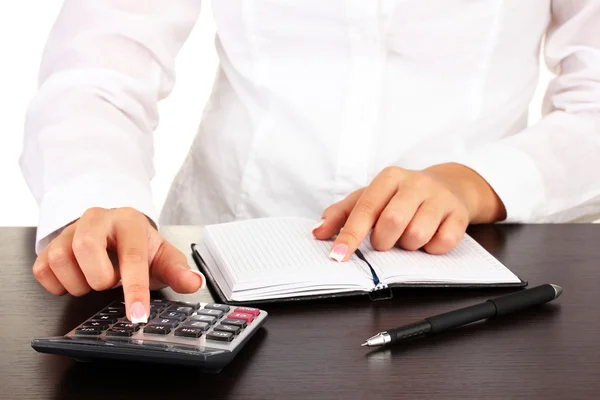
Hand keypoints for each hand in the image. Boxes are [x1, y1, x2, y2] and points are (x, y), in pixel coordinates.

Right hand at [31, 207, 202, 322]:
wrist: (114, 231)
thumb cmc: (139, 246)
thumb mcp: (162, 256)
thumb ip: (178, 271)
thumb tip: (194, 283)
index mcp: (129, 221)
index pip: (131, 256)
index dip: (135, 289)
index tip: (137, 316)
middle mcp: (96, 219)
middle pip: (85, 248)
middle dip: (99, 277)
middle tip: (110, 281)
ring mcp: (69, 230)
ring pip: (60, 259)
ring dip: (79, 283)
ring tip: (95, 279)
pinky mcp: (49, 245)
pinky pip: (42, 270)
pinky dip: (59, 285)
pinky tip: (77, 279)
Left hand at [313, 163, 505, 259]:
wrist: (450, 185)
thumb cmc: (401, 196)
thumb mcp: (370, 198)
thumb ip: (342, 213)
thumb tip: (318, 232)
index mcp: (389, 177)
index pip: (364, 209)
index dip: (350, 235)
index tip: (338, 256)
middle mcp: (415, 183)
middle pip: (392, 222)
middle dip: (383, 242)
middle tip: (384, 242)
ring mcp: (440, 198)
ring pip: (417, 235)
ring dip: (408, 246)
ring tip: (408, 237)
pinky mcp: (459, 214)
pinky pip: (443, 243)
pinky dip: (432, 249)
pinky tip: (429, 239)